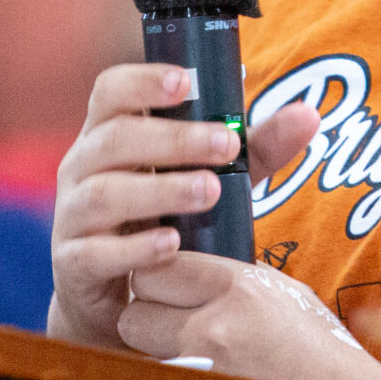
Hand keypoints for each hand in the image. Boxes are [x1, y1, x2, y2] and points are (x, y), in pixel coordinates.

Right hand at [49, 61, 317, 349]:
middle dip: (172, 138)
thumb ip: (254, 148)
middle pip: (114, 138)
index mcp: (109, 134)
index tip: (185, 81)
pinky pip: (96, 252)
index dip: (142, 81)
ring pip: (103, 193)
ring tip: (209, 191)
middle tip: (225, 144)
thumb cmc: (165, 218)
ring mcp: (72, 217)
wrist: (120, 299)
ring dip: (159, 189)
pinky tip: (172, 245)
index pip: (110, 91)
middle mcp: (82, 168)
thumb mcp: (211, 176)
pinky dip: (135, 247)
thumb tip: (308, 115)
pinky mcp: (73, 265)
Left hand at [119, 251, 380, 379]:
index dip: (160, 281)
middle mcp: (211, 333)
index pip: (154, 270)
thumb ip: (231, 281)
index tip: (171, 291)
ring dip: (152, 362)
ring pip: (136, 363)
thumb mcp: (286, 294)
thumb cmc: (327, 354)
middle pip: (132, 315)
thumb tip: (186, 270)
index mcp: (237, 291)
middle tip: (173, 331)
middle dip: (147, 321)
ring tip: (191, 366)